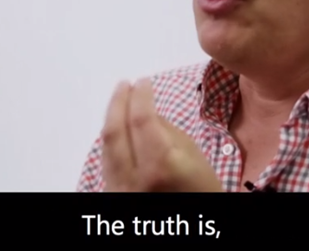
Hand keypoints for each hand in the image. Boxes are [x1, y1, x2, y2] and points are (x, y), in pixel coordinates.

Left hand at [100, 78, 222, 191]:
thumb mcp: (194, 156)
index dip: (141, 96)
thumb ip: (166, 131)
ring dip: (111, 119)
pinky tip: (118, 128)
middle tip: (125, 84)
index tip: (143, 81)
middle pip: (114, 131)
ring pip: (105, 146)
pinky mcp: (112, 195)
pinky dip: (111, 140)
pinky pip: (106, 161)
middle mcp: (133, 179)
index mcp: (160, 167)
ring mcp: (118, 190)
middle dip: (118, 102)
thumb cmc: (202, 193)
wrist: (190, 227)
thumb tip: (146, 111)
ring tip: (121, 100)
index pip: (142, 120)